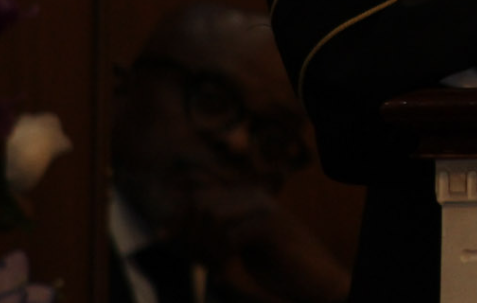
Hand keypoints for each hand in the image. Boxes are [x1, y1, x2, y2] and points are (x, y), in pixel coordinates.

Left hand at [171, 180, 350, 302]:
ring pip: (212, 217)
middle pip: (200, 204)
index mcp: (245, 197)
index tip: (164, 238)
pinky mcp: (270, 225)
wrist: (313, 280)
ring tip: (217, 267)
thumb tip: (163, 232)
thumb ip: (204, 238)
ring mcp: (263, 207)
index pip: (197, 197)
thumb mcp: (233, 249)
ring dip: (205, 247)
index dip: (177, 219)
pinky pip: (229, 236)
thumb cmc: (274, 266)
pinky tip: (225, 271)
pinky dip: (220, 257)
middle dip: (188, 234)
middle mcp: (254, 195)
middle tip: (199, 262)